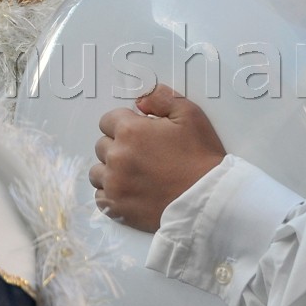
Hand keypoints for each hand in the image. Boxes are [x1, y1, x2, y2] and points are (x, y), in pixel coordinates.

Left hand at [89, 84, 225, 232]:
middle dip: (118, 146)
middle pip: (102, 145)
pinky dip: (112, 192)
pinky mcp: (116, 208)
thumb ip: (161, 98)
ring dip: (112, 170)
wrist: (207, 199)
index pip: (107, 120)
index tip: (139, 133)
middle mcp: (116, 157)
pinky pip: (100, 196)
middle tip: (143, 154)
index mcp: (130, 131)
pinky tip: (130, 190)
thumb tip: (140, 101)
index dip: (124, 124)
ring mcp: (114, 184)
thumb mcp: (190, 114)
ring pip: (98, 171)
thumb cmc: (200, 158)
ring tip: (135, 174)